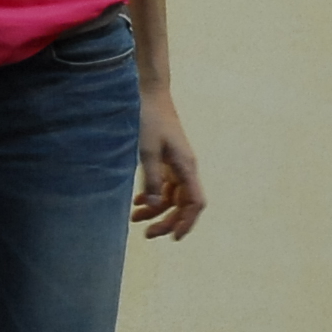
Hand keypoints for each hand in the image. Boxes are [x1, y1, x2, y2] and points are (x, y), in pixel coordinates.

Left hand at [133, 88, 205, 240]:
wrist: (149, 93)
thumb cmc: (149, 118)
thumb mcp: (147, 150)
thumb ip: (151, 178)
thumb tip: (154, 206)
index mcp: (186, 166)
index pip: (195, 202)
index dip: (187, 222)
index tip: (174, 237)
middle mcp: (184, 168)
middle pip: (183, 204)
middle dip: (167, 221)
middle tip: (147, 234)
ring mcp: (176, 164)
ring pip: (171, 196)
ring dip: (156, 210)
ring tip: (135, 218)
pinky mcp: (166, 159)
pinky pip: (163, 185)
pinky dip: (152, 195)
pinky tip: (137, 201)